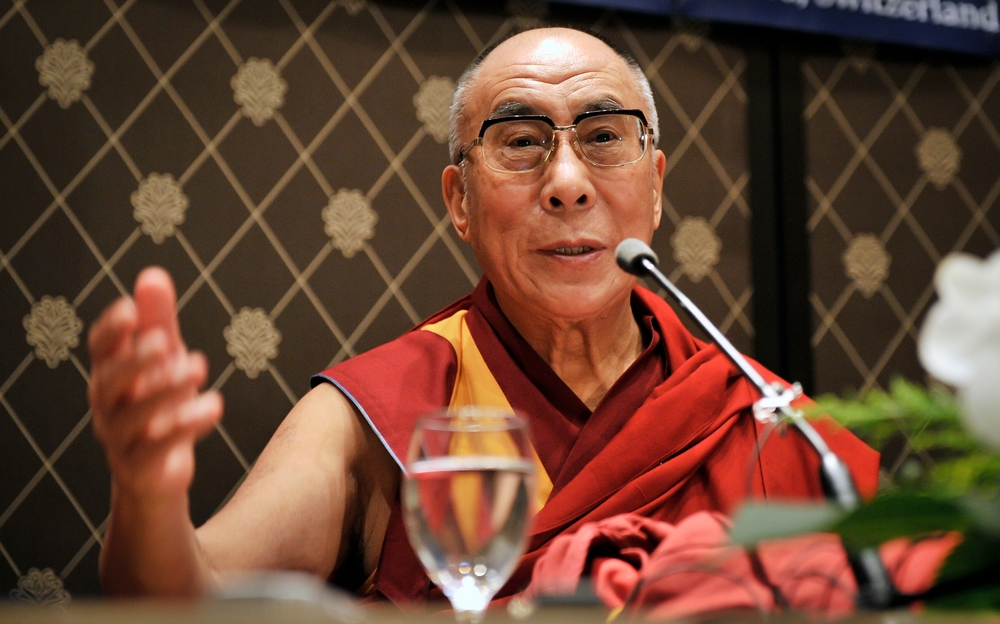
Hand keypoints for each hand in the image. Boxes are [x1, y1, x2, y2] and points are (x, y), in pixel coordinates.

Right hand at [88, 267, 222, 498]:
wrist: (157, 475)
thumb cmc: (158, 405)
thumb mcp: (163, 360)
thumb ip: (158, 320)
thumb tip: (152, 275)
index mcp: (111, 374)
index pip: (100, 348)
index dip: (111, 329)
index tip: (132, 310)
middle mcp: (109, 405)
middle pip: (108, 381)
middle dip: (133, 361)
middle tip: (162, 343)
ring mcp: (121, 439)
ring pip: (132, 417)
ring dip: (166, 390)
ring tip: (198, 368)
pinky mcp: (141, 469)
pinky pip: (154, 450)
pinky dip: (183, 427)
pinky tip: (212, 405)